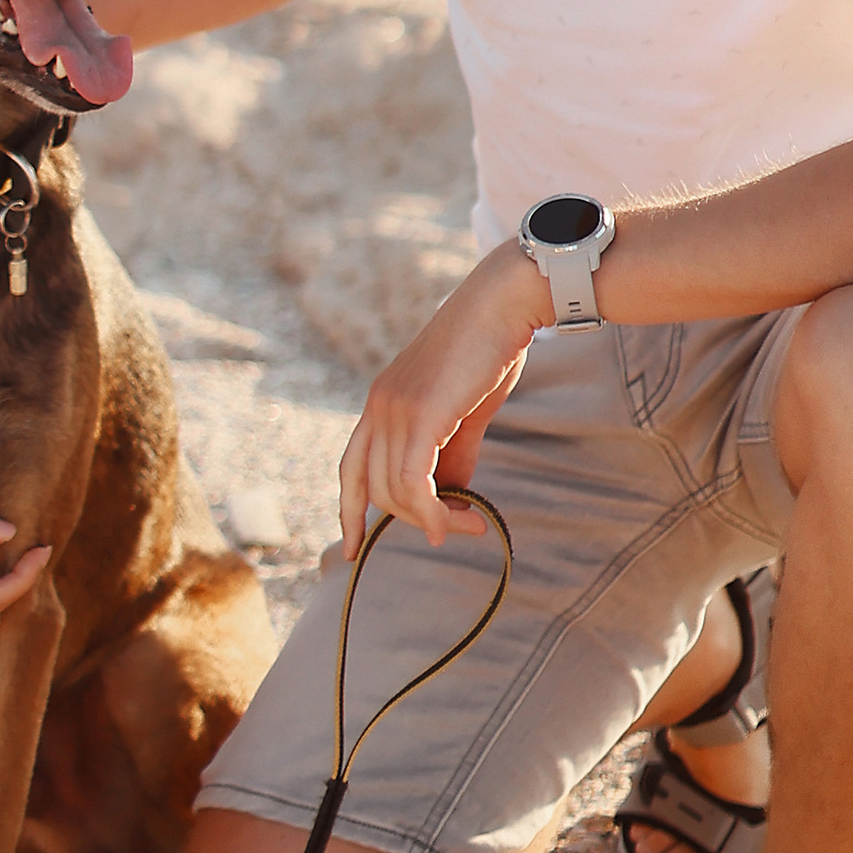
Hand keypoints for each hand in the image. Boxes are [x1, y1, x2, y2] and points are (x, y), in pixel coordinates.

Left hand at [338, 243, 546, 549]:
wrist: (503, 305)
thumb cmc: (489, 351)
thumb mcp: (464, 411)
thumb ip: (454, 453)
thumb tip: (454, 496)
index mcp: (380, 403)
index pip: (350, 468)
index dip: (348, 511)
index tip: (351, 547)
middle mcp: (377, 406)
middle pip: (373, 489)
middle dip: (413, 520)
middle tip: (460, 528)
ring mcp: (393, 408)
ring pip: (394, 491)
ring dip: (435, 519)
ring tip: (473, 524)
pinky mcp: (420, 412)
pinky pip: (414, 481)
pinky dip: (434, 511)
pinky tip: (461, 521)